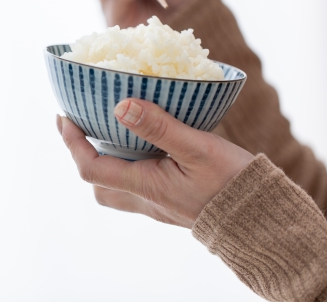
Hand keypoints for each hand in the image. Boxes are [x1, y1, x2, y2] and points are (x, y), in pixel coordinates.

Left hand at [56, 99, 253, 227]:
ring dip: (106, 162)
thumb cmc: (232, 183)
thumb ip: (159, 127)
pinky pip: (138, 186)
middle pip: (98, 184)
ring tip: (110, 133)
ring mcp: (159, 205)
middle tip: (82, 125)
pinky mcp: (172, 203)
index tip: (64, 117)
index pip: (91, 168)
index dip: (71, 142)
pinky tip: (146, 146)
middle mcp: (146, 200)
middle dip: (83, 155)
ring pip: (117, 188)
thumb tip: (120, 106)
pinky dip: (130, 166)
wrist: (262, 220)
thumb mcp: (197, 148)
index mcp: (145, 185)